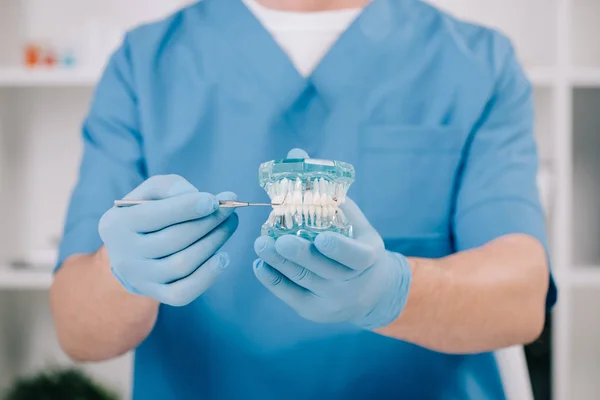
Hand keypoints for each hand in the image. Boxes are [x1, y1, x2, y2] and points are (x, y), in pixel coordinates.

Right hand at [98, 175, 238, 305]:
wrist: (132, 251)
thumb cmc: (147, 213)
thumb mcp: (150, 192)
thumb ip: (169, 187)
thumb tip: (197, 196)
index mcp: (116, 225)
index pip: (154, 215)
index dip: (187, 207)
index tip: (214, 200)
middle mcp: (124, 255)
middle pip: (173, 239)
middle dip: (208, 222)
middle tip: (230, 209)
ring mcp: (140, 279)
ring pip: (182, 264)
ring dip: (213, 242)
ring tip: (229, 224)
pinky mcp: (157, 295)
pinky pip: (184, 292)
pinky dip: (208, 275)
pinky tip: (223, 257)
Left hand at [253, 197, 412, 329]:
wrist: (369, 291)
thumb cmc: (356, 244)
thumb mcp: (353, 220)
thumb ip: (326, 190)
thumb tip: (296, 154)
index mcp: (368, 258)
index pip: (354, 256)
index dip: (339, 248)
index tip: (321, 238)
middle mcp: (352, 283)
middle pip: (321, 270)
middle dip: (298, 255)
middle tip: (276, 240)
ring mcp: (332, 301)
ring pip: (302, 281)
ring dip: (278, 263)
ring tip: (260, 244)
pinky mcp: (313, 311)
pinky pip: (290, 296)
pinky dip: (273, 280)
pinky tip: (260, 265)